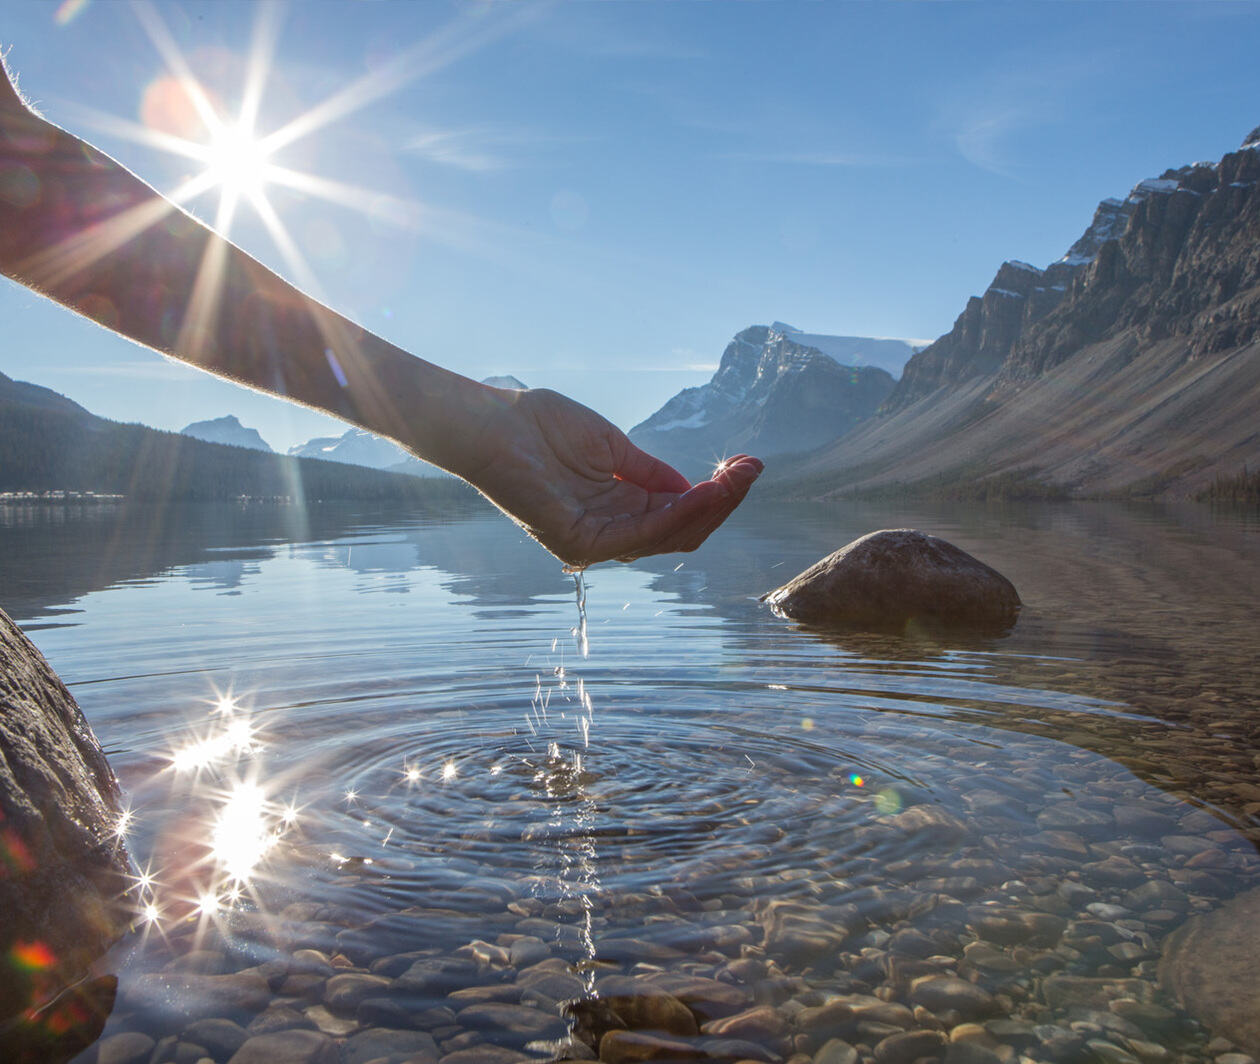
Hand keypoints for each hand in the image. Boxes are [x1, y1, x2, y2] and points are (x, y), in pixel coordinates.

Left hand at [460, 387, 762, 567]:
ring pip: (669, 536)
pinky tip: (704, 491)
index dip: (715, 494)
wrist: (493, 423)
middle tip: (751, 470)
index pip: (678, 513)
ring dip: (709, 508)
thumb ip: (651, 472)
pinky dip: (677, 514)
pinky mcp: (581, 542)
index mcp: (617, 508)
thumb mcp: (613, 447)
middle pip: (681, 530)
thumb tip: (695, 487)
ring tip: (737, 479)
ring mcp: (595, 541)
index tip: (746, 465)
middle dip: (721, 502)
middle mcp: (610, 531)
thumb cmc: (541, 427)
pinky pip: (642, 534)